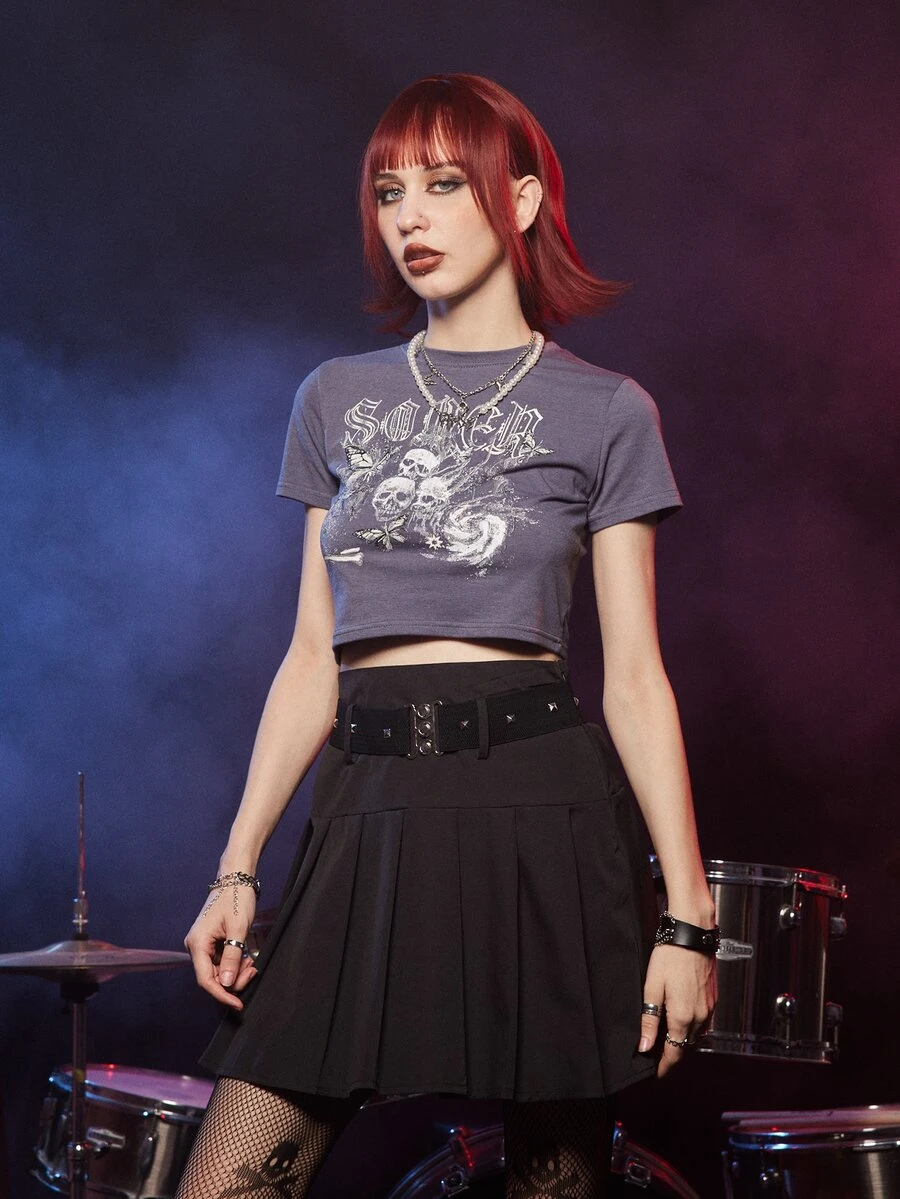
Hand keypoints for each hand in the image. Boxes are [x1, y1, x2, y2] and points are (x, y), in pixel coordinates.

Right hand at [183, 881, 257, 1010]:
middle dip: (234, 980)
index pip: (206, 980)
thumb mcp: (238, 929)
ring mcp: (203, 944)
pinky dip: (235, 963)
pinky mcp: (211, 942)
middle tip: (253, 971)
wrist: (236, 878)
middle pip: (213, 977)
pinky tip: (247, 958)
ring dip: (236, 972)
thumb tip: (228, 984)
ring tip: (252, 963)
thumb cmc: (236, 898)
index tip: (238, 1004)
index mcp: (197, 944)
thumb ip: (233, 957)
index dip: (222, 994)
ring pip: (219, 970)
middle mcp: (196, 946)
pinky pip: (221, 961)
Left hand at [638, 944, 716, 1075]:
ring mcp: (709, 1008)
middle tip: (655, 1057)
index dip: (663, 1067)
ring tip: (664, 1040)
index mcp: (682, 1017)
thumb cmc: (670, 956)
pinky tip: (679, 1021)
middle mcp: (700, 1017)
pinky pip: (703, 1023)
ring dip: (682, 1042)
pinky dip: (691, 1028)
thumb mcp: (652, 987)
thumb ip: (649, 1020)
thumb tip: (644, 1046)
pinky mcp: (712, 999)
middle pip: (686, 1047)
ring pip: (695, 1036)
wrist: (693, 934)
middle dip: (672, 1055)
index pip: (674, 1053)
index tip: (654, 1073)